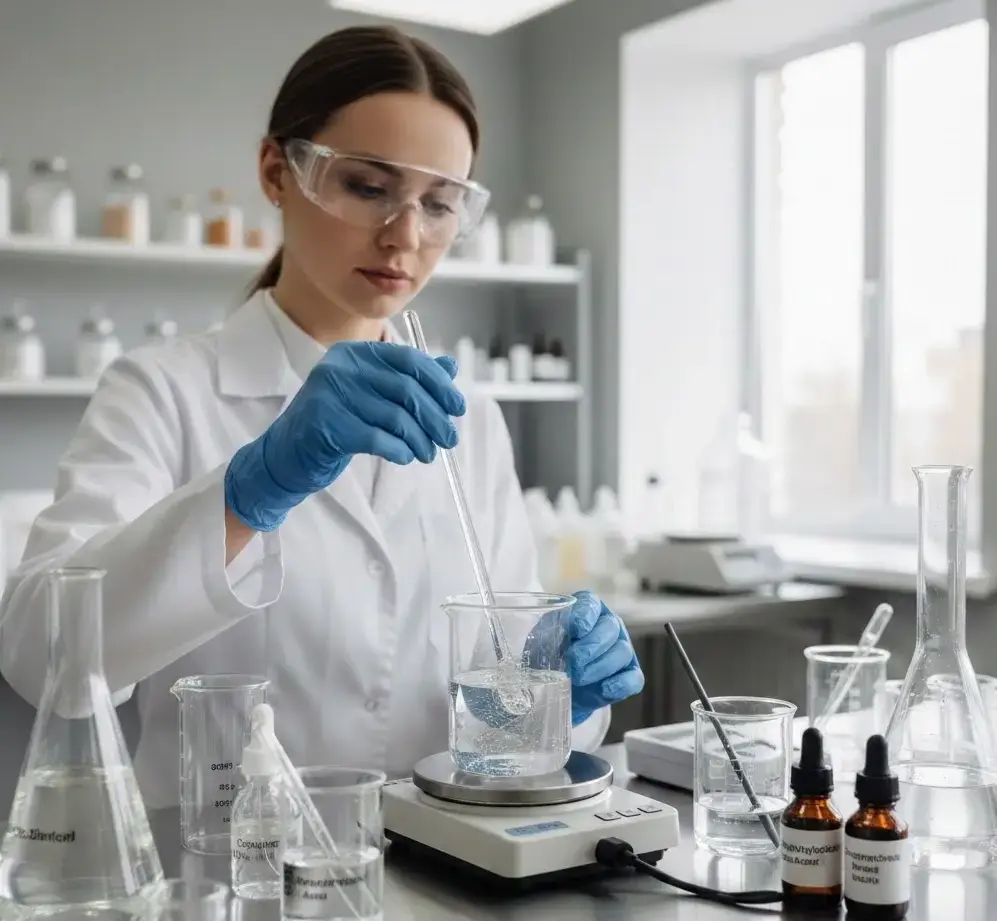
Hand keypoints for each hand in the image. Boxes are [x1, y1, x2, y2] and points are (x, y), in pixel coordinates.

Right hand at [225, 341, 465, 530]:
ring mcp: (330, 395)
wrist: (286, 456)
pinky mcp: (327, 425)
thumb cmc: (334, 424)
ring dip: (420, 439)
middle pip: (405, 388)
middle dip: (434, 416)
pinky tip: (406, 457)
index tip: (457, 408)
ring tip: (428, 454)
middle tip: (449, 438)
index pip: (408, 360)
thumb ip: (408, 380)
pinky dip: (399, 450)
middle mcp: (340, 368)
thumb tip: (450, 368)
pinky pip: (378, 438)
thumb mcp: (372, 397)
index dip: (438, 384)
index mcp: (354, 354)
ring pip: (395, 416)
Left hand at [463, 591, 642, 732]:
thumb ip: (502, 644)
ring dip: (602, 666)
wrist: (553, 695)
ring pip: (622, 652)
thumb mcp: (521, 650)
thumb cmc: (537, 664)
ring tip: (580, 679)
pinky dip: (621, 684)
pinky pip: (634, 678)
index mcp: (579, 612)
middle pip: (610, 627)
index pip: (590, 603)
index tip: (575, 626)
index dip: (585, 614)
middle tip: (574, 664)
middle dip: (592, 647)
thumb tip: (470, 629)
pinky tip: (604, 690)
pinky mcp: (625, 676)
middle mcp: (602, 627)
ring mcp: (617, 651)